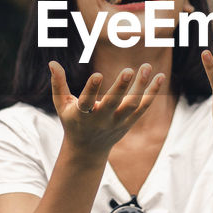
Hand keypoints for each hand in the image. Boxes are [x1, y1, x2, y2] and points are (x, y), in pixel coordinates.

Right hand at [48, 61, 164, 155]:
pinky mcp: (129, 123)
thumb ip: (58, 84)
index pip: (87, 102)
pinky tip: (160, 77)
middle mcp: (101, 120)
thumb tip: (52, 62)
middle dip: (121, 88)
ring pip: (132, 105)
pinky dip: (152, 93)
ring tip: (147, 66)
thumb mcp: (62, 105)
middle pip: (113, 104)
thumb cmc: (73, 121)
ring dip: (141, 86)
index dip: (92, 89)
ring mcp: (117, 122)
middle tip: (129, 70)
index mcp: (83, 115)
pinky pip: (143, 107)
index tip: (98, 75)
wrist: (88, 150)